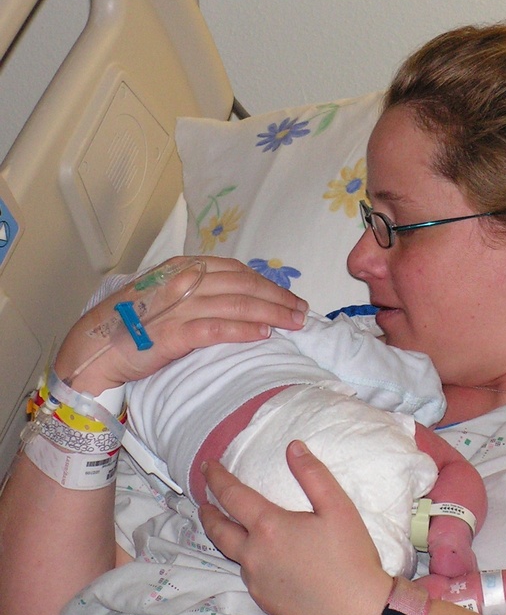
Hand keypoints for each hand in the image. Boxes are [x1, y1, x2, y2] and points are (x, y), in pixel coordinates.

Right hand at [55, 257, 307, 393]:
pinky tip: (264, 334)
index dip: (268, 284)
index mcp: (183, 267)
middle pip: (244, 285)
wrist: (94, 347)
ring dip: (271, 313)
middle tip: (302, 312)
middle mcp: (184, 281)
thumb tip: (239, 297)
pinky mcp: (173, 333)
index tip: (290, 297)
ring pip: (237, 304)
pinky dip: (243, 330)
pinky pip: (217, 329)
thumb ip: (199, 290)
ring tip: (294, 323)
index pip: (237, 271)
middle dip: (278, 298)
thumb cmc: (134, 322)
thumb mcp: (167, 293)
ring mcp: (178, 306)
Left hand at [199, 441, 391, 614]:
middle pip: (218, 530)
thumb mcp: (338, 508)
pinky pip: (249, 575)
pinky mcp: (265, 602)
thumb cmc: (351, 558)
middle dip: (207, 512)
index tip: (207, 466)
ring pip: (232, 555)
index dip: (217, 479)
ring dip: (226, 537)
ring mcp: (257, 581)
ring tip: (229, 527)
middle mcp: (254, 555)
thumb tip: (293, 447)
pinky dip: (247, 560)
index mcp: (269, 527)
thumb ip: (313, 474)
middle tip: (203, 501)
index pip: (232, 496)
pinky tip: (261, 558)